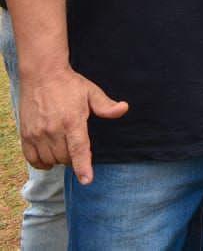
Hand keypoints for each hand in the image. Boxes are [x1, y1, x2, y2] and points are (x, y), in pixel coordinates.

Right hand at [19, 68, 127, 183]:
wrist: (42, 75)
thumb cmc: (69, 84)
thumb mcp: (91, 92)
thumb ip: (106, 105)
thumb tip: (124, 109)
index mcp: (72, 120)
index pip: (79, 149)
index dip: (83, 167)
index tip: (86, 180)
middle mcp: (53, 129)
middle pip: (65, 158)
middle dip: (73, 158)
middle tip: (76, 146)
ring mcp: (37, 133)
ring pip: (50, 160)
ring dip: (58, 160)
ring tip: (63, 147)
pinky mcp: (25, 135)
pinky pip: (33, 159)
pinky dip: (41, 162)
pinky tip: (48, 157)